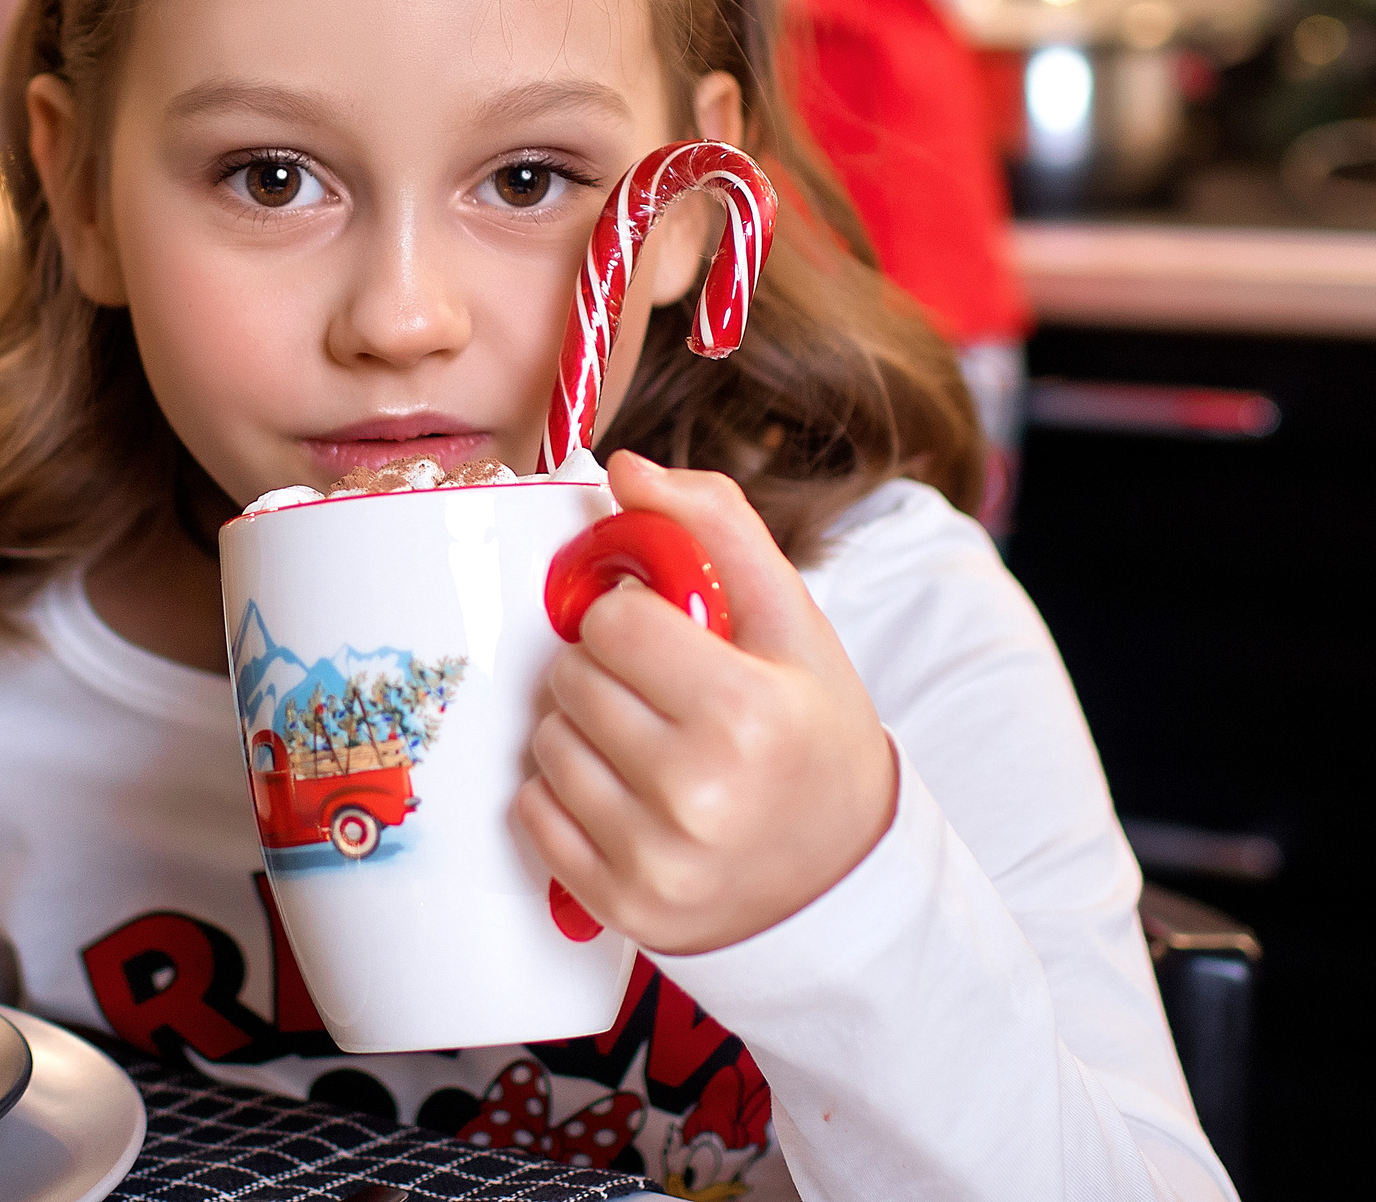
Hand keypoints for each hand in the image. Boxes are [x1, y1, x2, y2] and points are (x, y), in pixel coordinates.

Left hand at [515, 451, 899, 955]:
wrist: (842, 878)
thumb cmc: (813, 734)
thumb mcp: (794, 622)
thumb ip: (718, 527)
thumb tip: (624, 469)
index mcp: (747, 712)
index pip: (613, 620)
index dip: (632, 616)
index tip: (667, 637)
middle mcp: (697, 794)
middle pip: (570, 679)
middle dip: (604, 670)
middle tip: (658, 692)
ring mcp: (654, 860)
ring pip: (544, 743)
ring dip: (580, 729)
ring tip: (645, 743)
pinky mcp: (619, 906)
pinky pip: (532, 813)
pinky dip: (563, 794)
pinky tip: (623, 794)